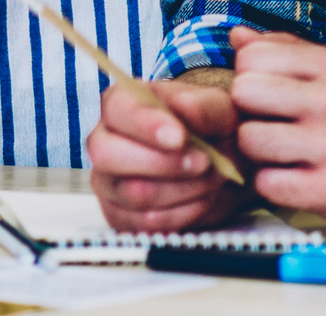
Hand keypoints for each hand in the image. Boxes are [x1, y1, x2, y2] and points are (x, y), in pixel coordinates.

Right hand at [88, 79, 249, 231]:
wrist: (221, 165)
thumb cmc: (210, 128)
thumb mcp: (217, 107)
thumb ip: (203, 106)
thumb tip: (184, 106)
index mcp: (121, 103)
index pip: (118, 111)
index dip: (147, 126)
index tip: (179, 138)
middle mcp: (104, 140)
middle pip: (108, 155)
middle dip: (163, 164)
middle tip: (203, 162)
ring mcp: (108, 181)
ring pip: (133, 193)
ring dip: (182, 189)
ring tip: (211, 178)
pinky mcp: (120, 215)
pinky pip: (146, 222)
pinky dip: (183, 213)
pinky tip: (201, 197)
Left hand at [229, 27, 325, 239]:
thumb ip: (290, 52)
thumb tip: (238, 36)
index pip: (253, 56)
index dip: (251, 76)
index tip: (267, 93)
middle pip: (244, 93)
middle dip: (248, 112)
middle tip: (270, 124)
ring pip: (249, 139)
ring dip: (258, 152)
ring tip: (282, 153)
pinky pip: (266, 182)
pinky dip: (273, 184)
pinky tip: (294, 178)